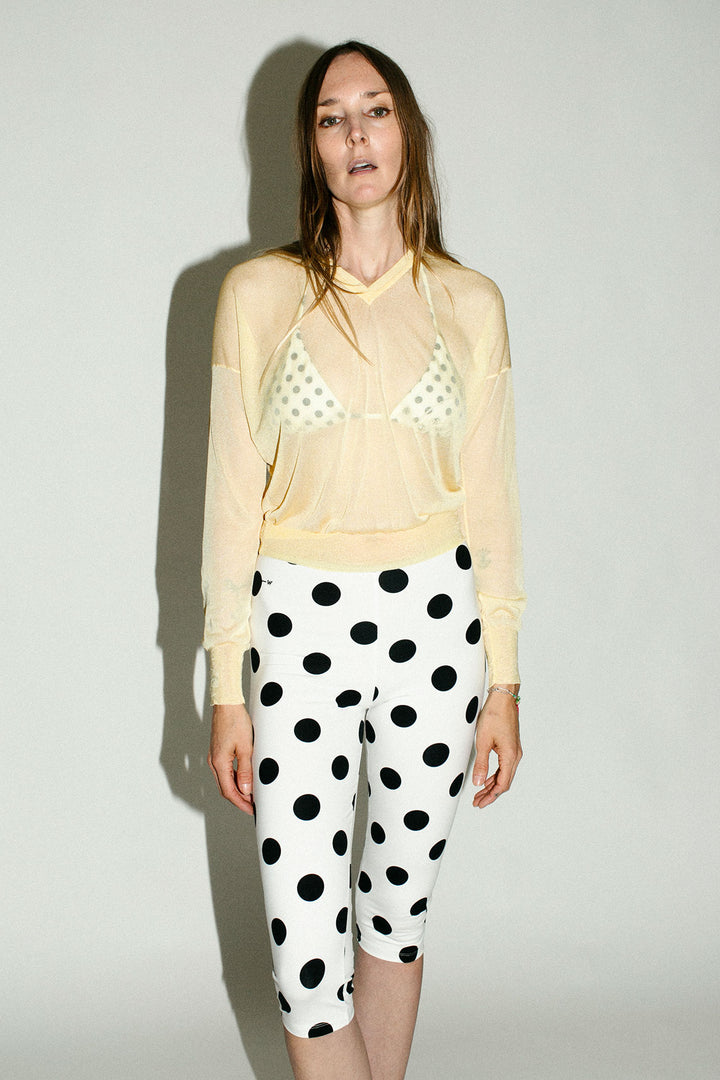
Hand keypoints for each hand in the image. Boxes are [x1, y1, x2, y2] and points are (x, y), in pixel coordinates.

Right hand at [207, 703, 254, 814]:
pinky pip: (226, 772)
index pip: (229, 791)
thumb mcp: (246, 747)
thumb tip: (246, 790)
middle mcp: (214, 762)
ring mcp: (215, 758)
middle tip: (254, 807)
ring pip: (225, 781)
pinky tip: (246, 781)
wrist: (227, 704)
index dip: (241, 803)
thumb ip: (246, 770)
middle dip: (240, 800)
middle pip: (225, 789)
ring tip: (253, 797)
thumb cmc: (236, 722)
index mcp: (219, 763)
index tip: (252, 810)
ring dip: (238, 790)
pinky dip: (236, 780)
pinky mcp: (218, 752)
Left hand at [472, 686, 521, 808]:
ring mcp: (514, 751)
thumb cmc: (494, 716)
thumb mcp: (483, 741)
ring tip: (480, 793)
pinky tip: (486, 779)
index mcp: (510, 757)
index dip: (490, 796)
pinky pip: (504, 766)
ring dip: (492, 785)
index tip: (480, 803)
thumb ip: (481, 764)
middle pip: (504, 782)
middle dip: (491, 794)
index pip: (502, 784)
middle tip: (477, 802)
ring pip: (504, 775)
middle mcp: (515, 756)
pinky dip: (495, 775)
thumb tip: (479, 783)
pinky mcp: (511, 747)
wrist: (503, 699)